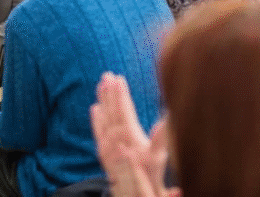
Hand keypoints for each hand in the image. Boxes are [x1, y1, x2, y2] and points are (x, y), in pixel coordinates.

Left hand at [91, 73, 179, 196]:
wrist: (134, 192)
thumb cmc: (150, 174)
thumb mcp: (158, 156)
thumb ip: (161, 138)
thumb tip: (165, 119)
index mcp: (129, 138)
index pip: (123, 110)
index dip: (120, 94)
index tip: (119, 78)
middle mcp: (115, 140)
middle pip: (111, 111)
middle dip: (109, 92)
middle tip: (107, 75)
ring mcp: (107, 146)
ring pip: (103, 119)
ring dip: (102, 100)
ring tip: (100, 84)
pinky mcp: (103, 153)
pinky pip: (98, 131)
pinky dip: (96, 119)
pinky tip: (94, 108)